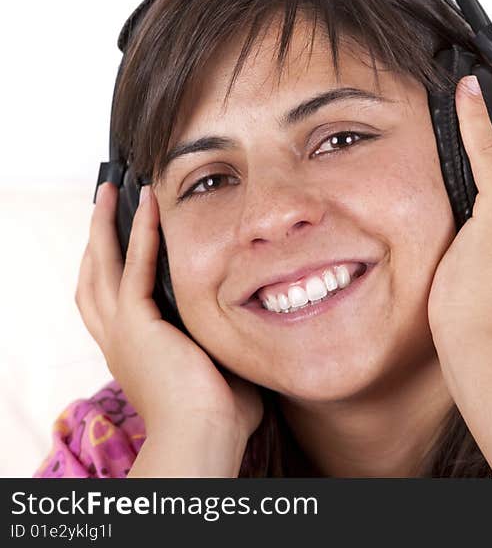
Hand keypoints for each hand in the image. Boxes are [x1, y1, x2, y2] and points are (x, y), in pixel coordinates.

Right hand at [76, 182, 262, 447]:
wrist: (205, 438)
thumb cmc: (220, 418)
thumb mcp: (219, 368)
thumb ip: (226, 342)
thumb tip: (259, 322)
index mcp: (134, 352)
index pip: (110, 301)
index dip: (110, 267)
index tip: (117, 239)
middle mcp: (118, 340)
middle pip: (92, 278)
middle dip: (96, 238)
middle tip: (102, 203)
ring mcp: (123, 332)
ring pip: (102, 266)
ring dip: (105, 225)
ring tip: (110, 192)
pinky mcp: (136, 324)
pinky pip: (133, 267)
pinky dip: (138, 233)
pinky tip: (146, 205)